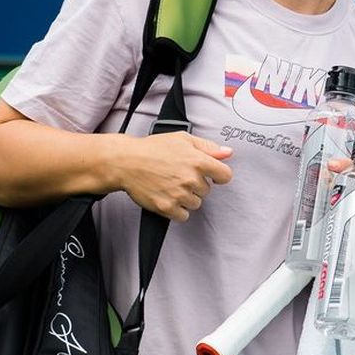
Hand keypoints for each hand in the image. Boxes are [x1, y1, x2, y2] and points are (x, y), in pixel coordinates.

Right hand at [117, 132, 233, 221]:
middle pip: (207, 190)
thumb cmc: (152, 149)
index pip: (225, 175)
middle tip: (179, 175)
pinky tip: (168, 196)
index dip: (219, 175)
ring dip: (187, 197)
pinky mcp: (167, 208)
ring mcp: (179, 195)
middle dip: (196, 184)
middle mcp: (191, 179)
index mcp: (198, 161)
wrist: (126, 162)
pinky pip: (183, 215)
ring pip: (195, 204)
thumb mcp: (183, 139)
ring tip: (172, 184)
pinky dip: (177, 209)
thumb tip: (227, 153)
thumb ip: (208, 147)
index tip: (212, 175)